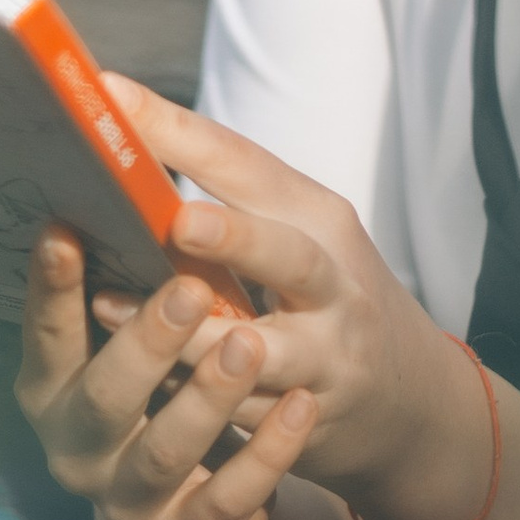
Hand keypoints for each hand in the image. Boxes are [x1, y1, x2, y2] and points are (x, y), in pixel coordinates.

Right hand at [14, 222, 316, 519]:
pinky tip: (301, 407)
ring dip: (208, 397)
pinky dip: (266, 454)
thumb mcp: (134, 344)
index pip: (46, 336)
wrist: (197, 504)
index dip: (50, 291)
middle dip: (146, 344)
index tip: (64, 232)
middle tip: (189, 288)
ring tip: (251, 343)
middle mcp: (79, 449)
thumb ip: (130, 279)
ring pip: (166, 452)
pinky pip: (230, 499)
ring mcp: (131, 501)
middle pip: (104, 398)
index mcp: (55, 388)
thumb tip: (138, 166)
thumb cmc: (165, 393)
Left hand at [98, 77, 495, 519]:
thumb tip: (117, 147)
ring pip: (260, 350)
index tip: (113, 99)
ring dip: (189, 335)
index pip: (249, 166)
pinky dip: (190, 398)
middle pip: (290, 258)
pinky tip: (137, 382)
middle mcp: (335, 285)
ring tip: (111, 306)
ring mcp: (327, 358)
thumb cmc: (328, 293)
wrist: (408, 397)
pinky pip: (243, 413)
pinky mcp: (309, 420)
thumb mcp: (301, 234)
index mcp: (320, 220)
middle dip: (236, 238)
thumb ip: (227, 199)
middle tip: (177, 223)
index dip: (179, 134)